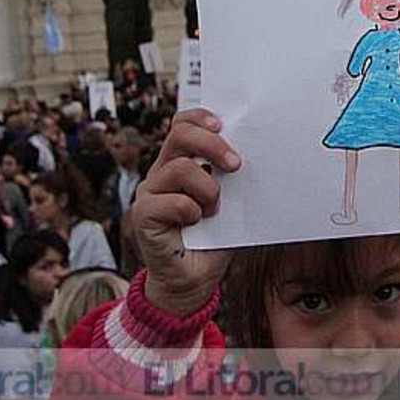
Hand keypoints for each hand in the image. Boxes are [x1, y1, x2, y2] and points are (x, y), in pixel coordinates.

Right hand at [133, 108, 239, 316]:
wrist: (194, 281)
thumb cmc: (213, 239)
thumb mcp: (230, 202)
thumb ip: (232, 178)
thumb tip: (256, 153)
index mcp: (179, 162)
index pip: (181, 124)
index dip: (199, 117)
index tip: (222, 125)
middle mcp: (161, 172)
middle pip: (179, 135)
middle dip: (212, 145)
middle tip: (236, 164)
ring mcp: (149, 193)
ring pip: (179, 168)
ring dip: (207, 189)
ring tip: (214, 209)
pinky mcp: (143, 216)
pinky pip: (171, 202)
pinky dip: (191, 212)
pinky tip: (195, 224)